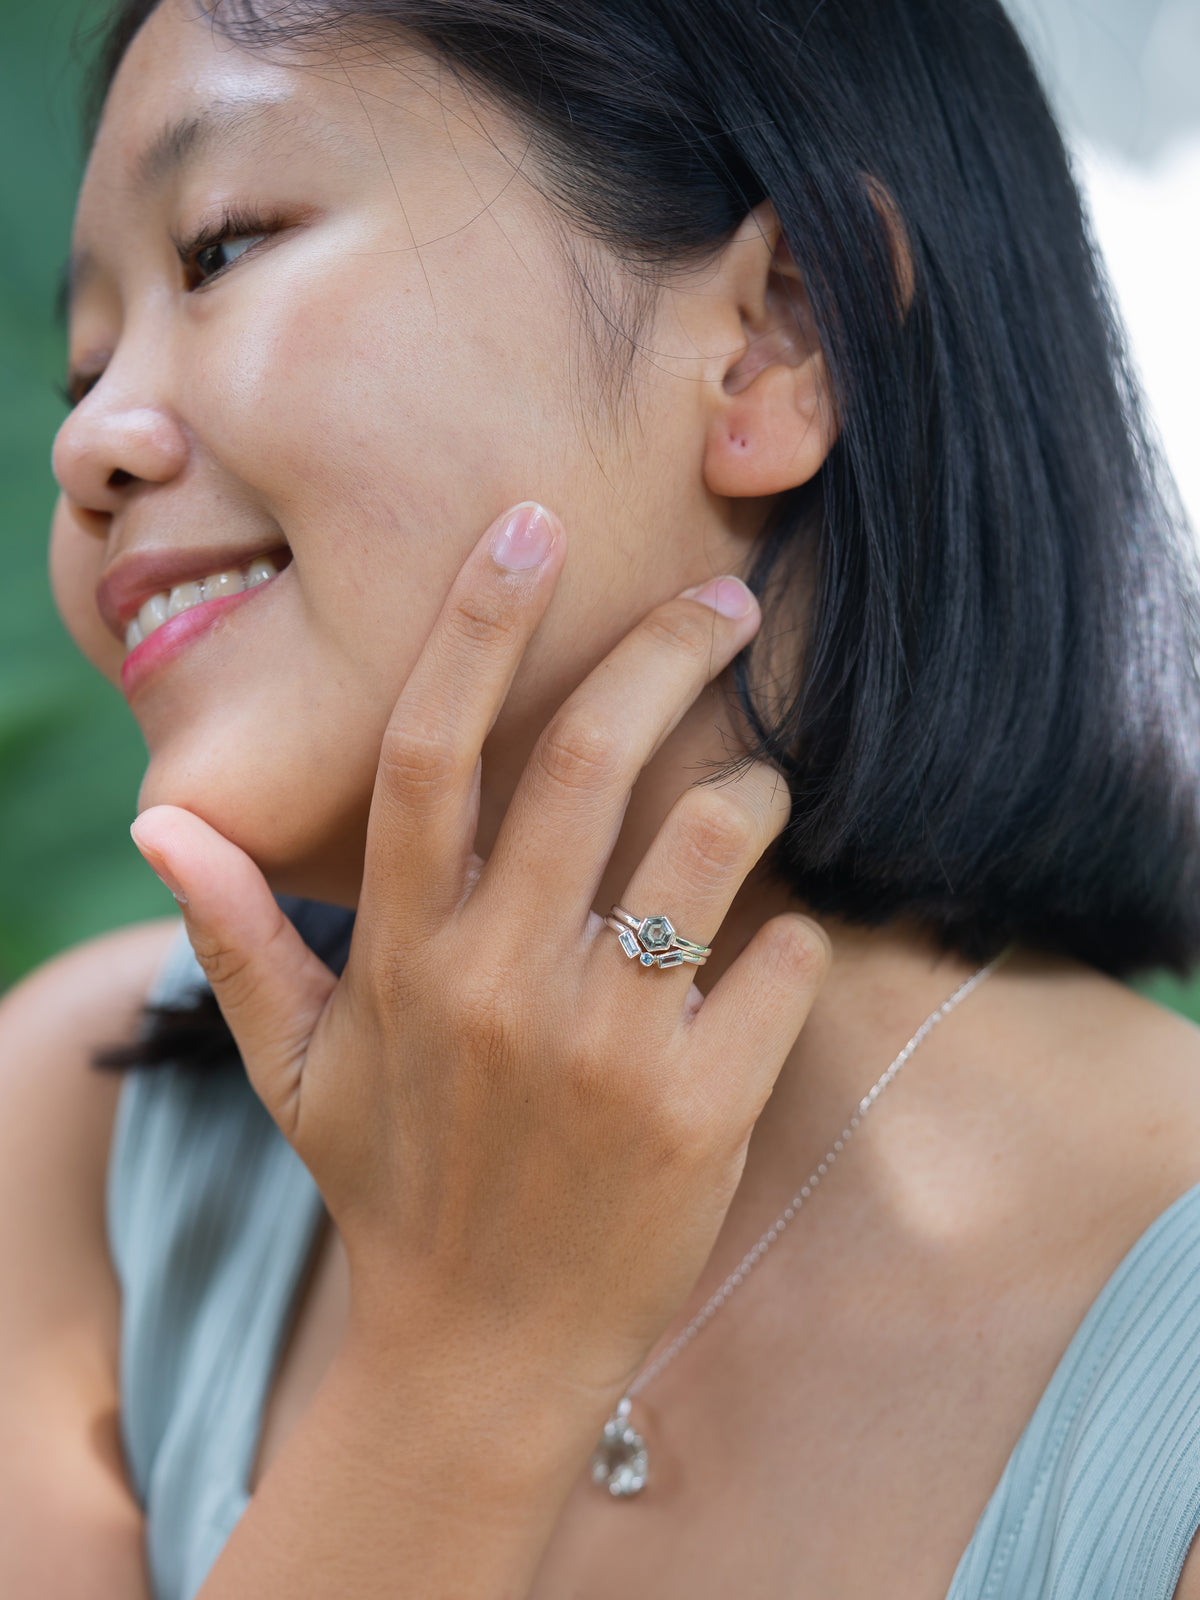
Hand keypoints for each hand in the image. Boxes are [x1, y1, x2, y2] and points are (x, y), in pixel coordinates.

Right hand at [131, 501, 828, 1404]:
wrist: (484, 1356)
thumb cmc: (394, 1187)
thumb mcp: (292, 1069)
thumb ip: (237, 938)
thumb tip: (159, 827)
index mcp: (403, 956)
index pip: (430, 751)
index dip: (476, 624)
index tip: (527, 528)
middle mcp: (499, 981)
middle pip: (593, 757)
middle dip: (669, 652)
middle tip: (723, 604)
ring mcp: (605, 1047)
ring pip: (709, 841)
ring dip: (754, 790)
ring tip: (762, 786)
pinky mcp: (701, 1109)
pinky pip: (782, 962)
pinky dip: (793, 936)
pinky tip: (772, 951)